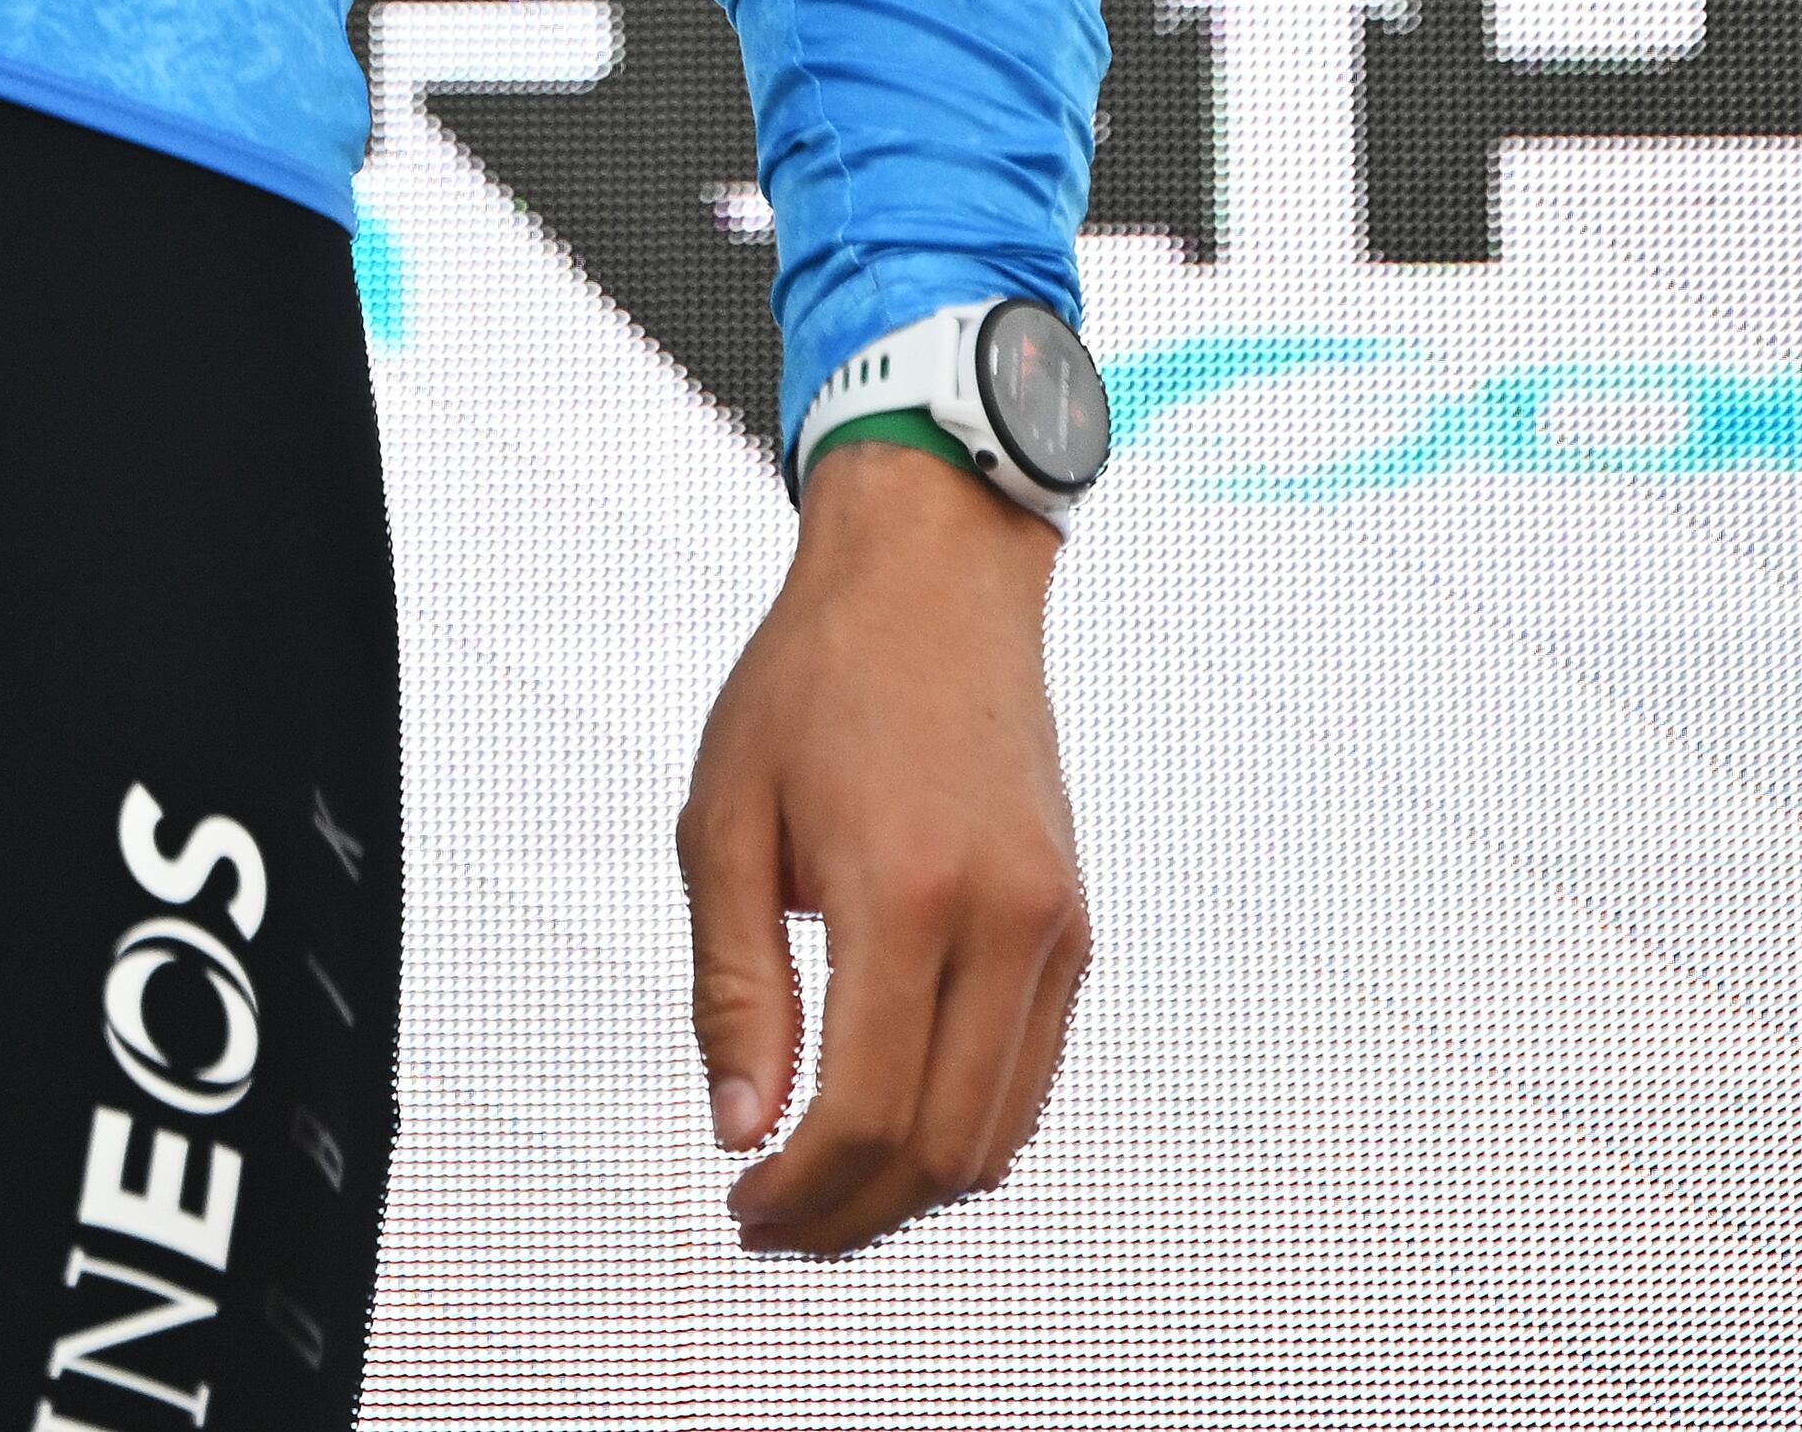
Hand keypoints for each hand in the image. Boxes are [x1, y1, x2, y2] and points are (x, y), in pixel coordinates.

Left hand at [677, 434, 1090, 1256]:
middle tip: (776, 1221)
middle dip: (851, 1215)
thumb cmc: (815, 680)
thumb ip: (735, 987)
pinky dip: (965, 1132)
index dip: (801, 1191)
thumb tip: (744, 1129)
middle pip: (940, 1151)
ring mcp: (1054, 929)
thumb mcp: (725, 816)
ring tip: (825, 1188)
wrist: (931, 580)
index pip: (865, 1111)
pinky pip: (1030, 1081)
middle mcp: (1001, 920)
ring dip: (910, 1191)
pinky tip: (890, 1125)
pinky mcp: (1076, 931)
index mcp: (904, 889)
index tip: (745, 1206)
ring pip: (997, 1137)